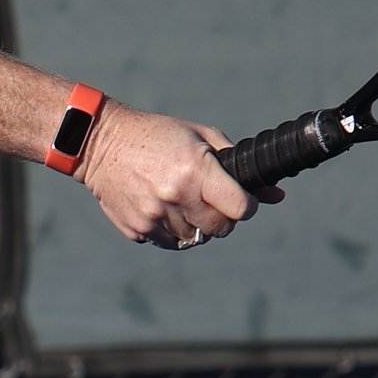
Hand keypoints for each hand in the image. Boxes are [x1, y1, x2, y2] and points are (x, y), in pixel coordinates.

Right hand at [78, 102, 259, 247]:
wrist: (101, 144)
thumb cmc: (158, 135)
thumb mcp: (201, 137)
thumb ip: (238, 164)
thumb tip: (276, 195)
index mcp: (195, 170)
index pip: (241, 209)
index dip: (247, 206)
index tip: (241, 199)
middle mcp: (175, 197)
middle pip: (221, 229)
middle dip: (223, 216)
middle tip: (210, 198)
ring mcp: (155, 217)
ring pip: (196, 239)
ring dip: (197, 223)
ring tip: (182, 198)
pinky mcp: (138, 230)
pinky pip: (171, 242)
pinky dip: (173, 230)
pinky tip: (163, 206)